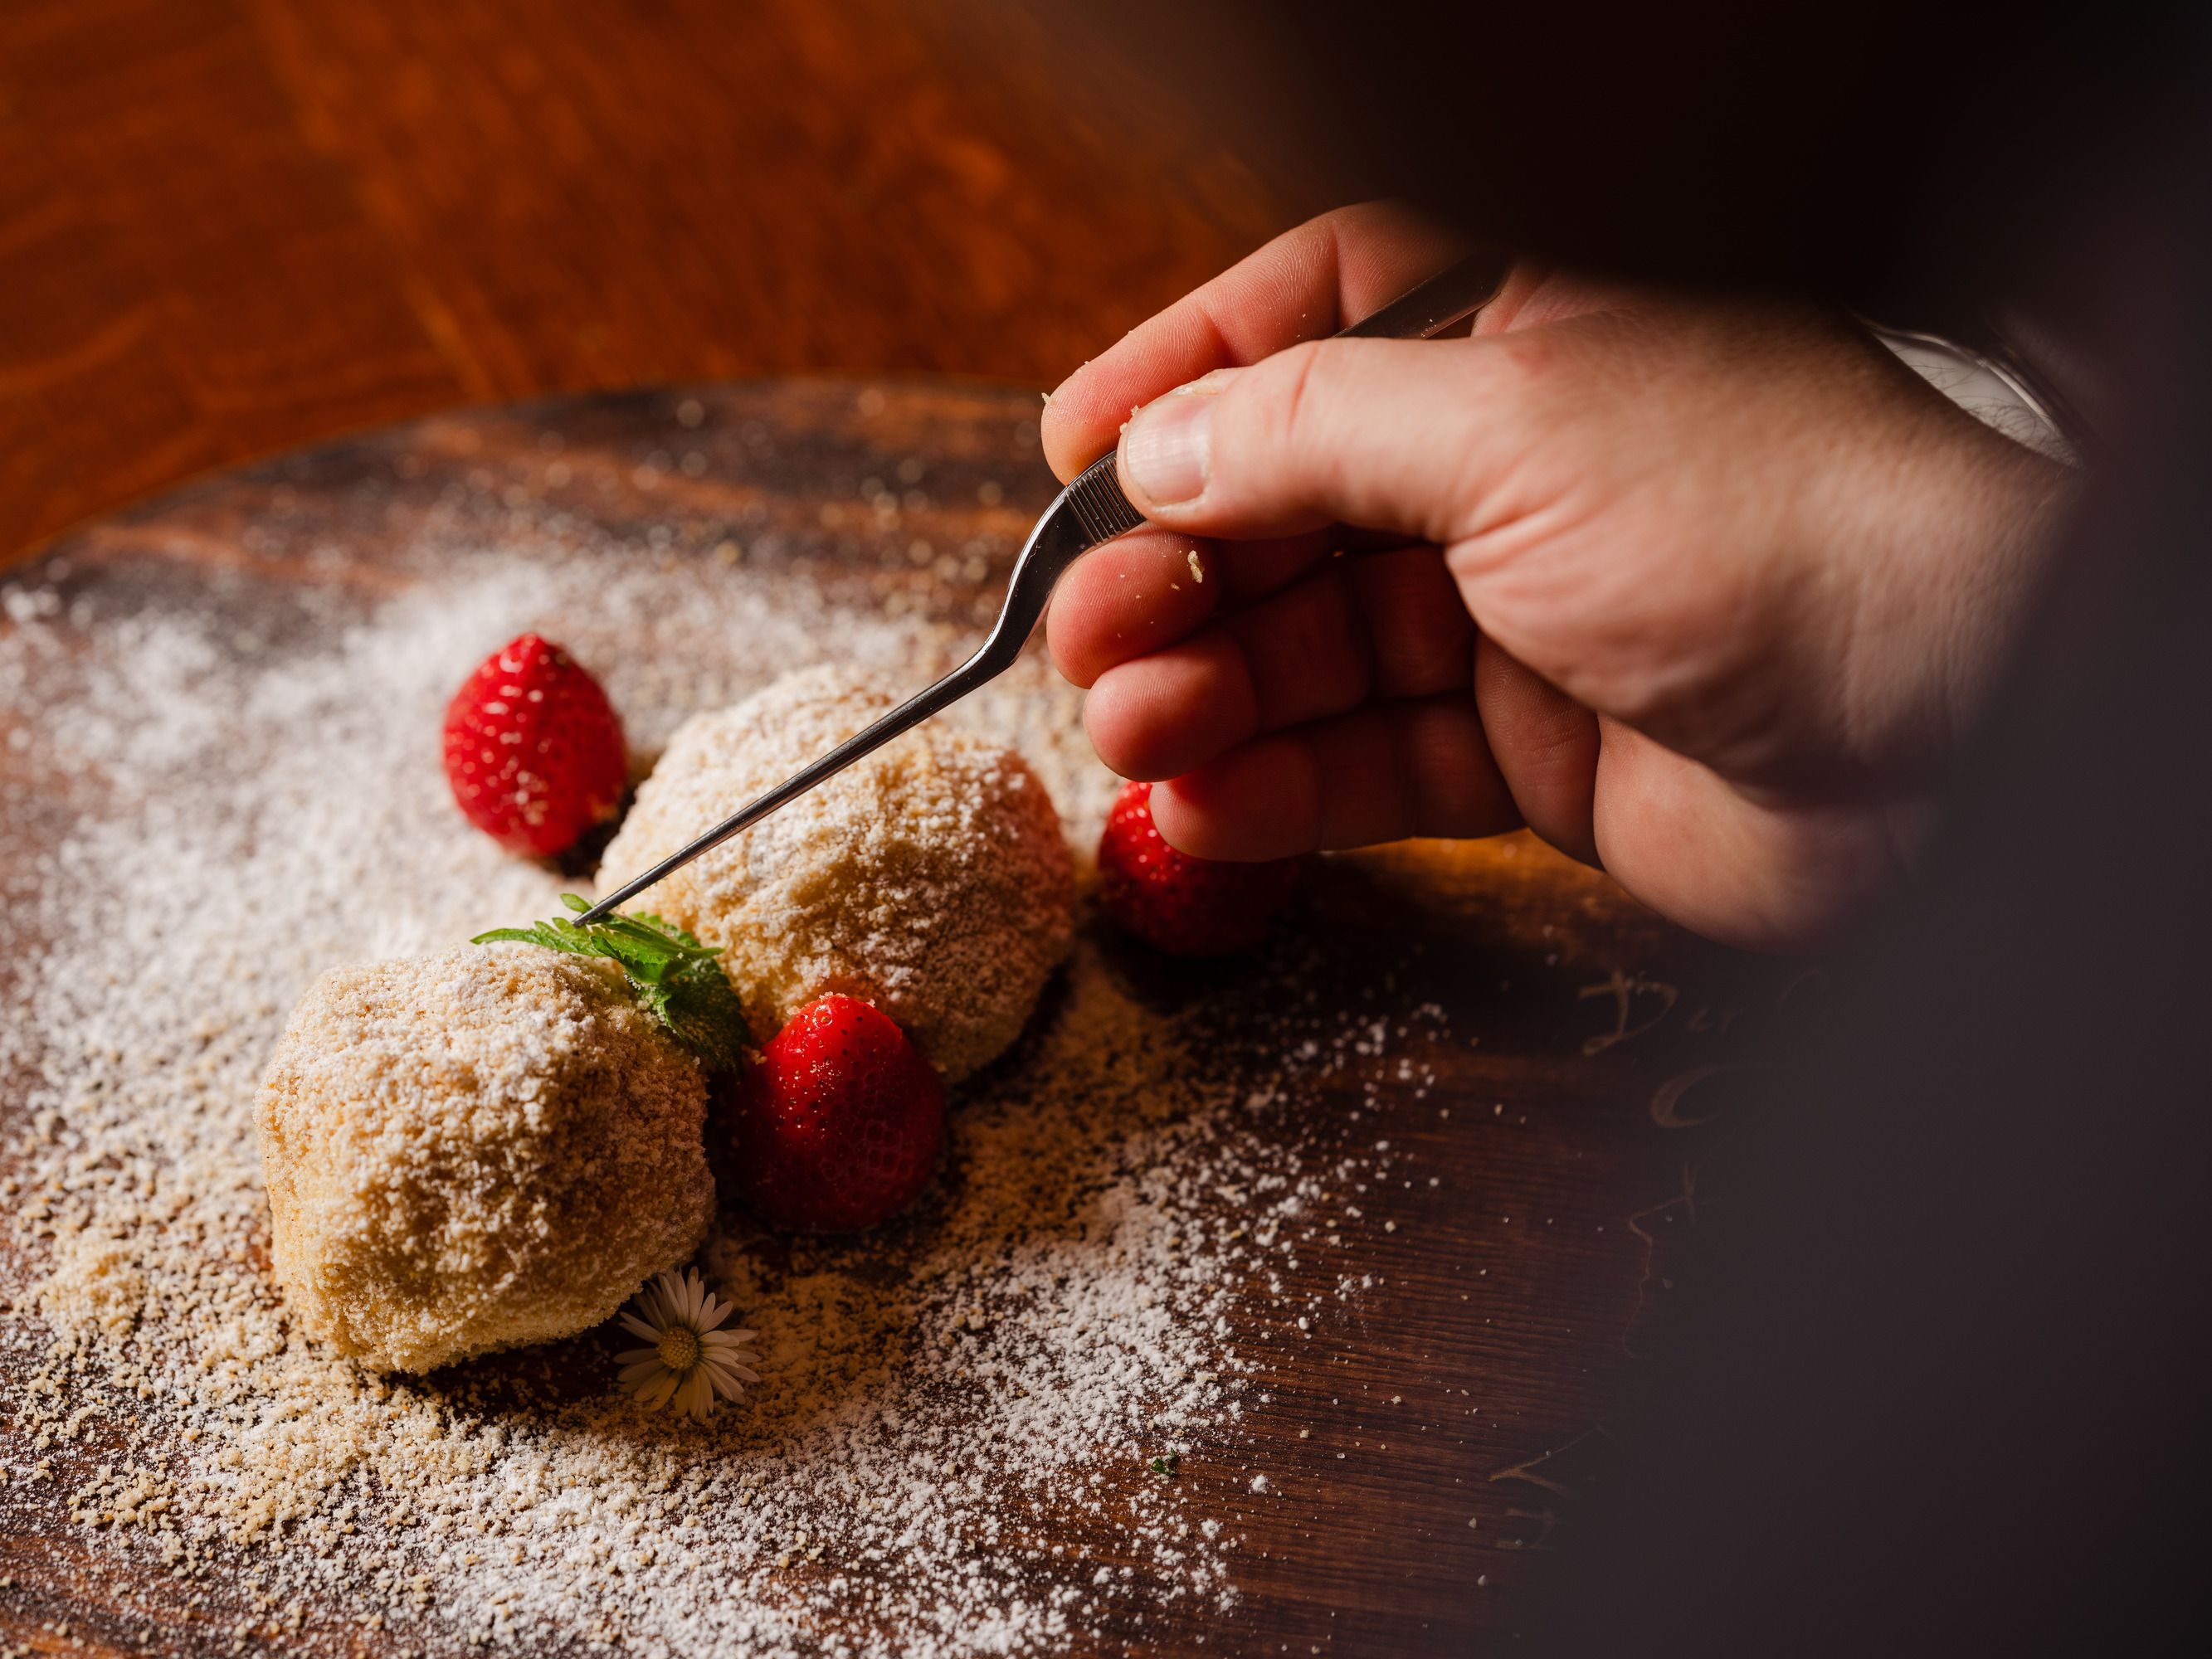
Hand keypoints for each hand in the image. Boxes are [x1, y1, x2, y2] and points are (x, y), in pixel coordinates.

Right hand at [1041, 203, 2072, 949]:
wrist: (1947, 732)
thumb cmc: (1774, 527)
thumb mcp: (1510, 426)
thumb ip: (1310, 430)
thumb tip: (1155, 445)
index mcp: (1525, 333)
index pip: (1315, 320)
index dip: (1184, 376)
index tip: (1073, 449)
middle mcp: (1516, 467)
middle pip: (1289, 506)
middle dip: (1178, 570)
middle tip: (1089, 632)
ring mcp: (1519, 614)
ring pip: (1314, 648)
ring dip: (1206, 690)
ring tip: (1127, 727)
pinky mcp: (1531, 752)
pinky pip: (1369, 764)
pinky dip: (1279, 787)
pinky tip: (1201, 802)